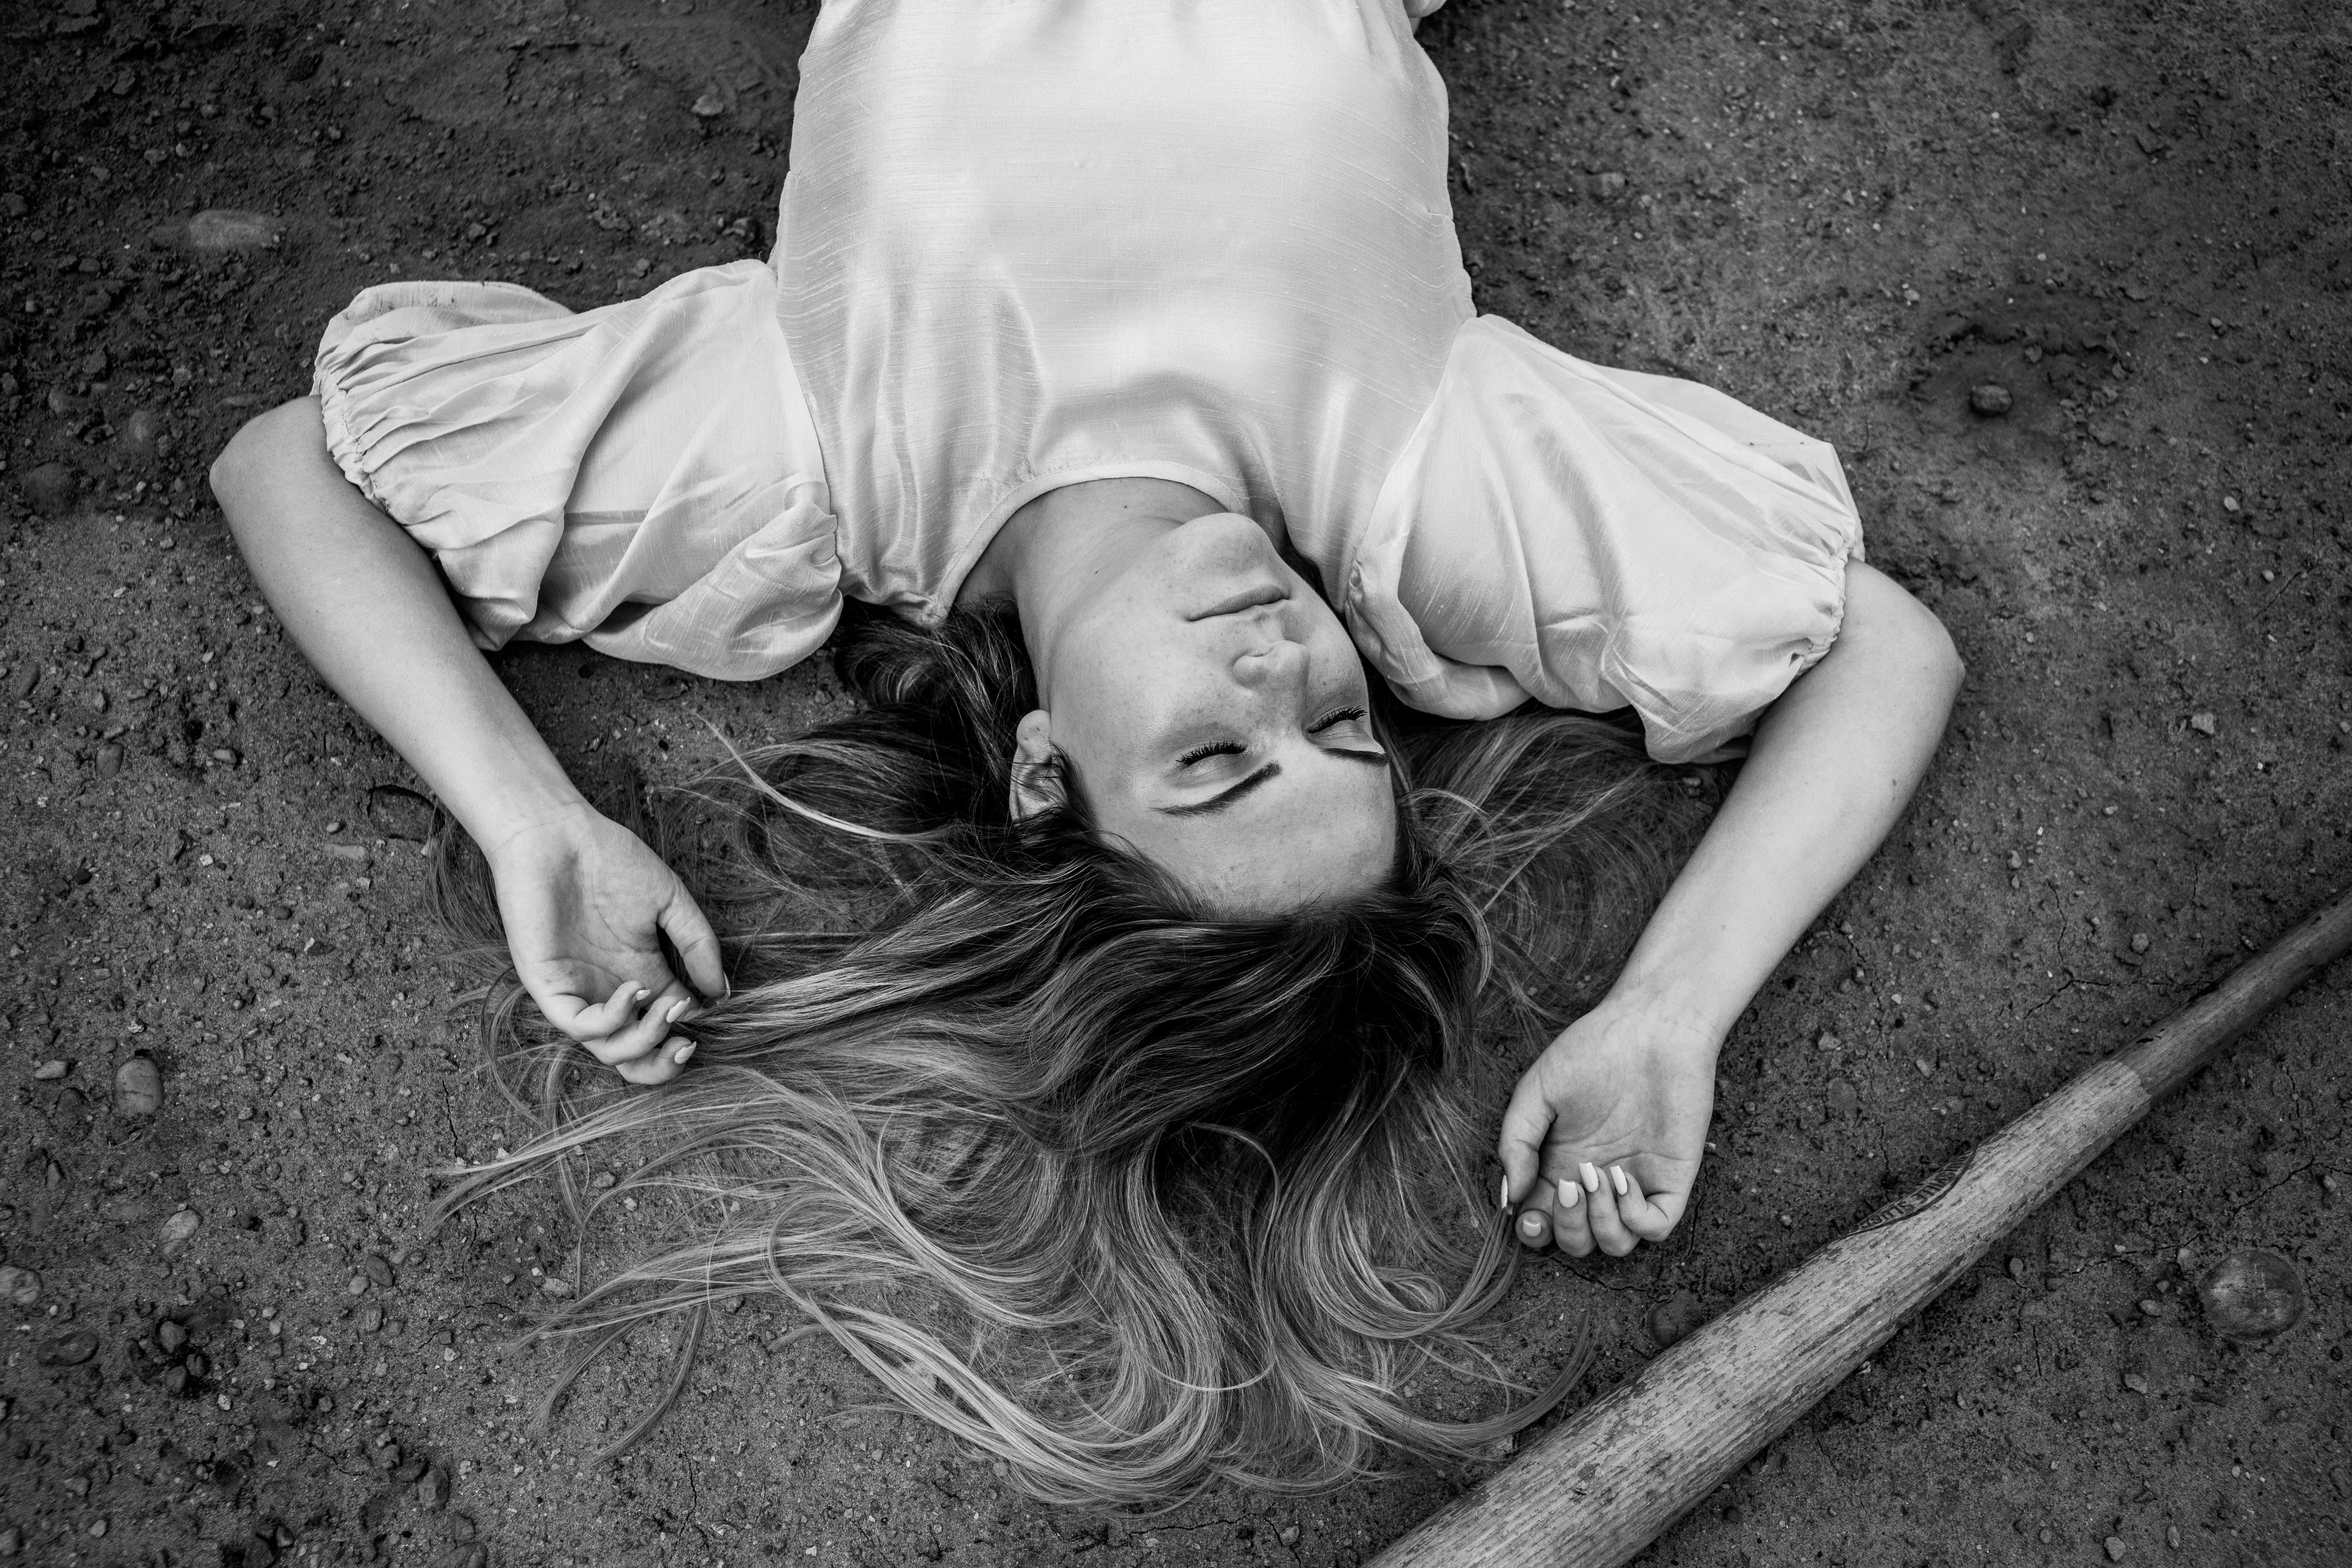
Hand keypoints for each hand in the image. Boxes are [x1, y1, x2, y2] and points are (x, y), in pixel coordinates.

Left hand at [484, 805, 727, 1085]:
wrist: (558, 834)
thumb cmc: (611, 860)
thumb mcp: (670, 901)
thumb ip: (697, 945)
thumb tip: (720, 993)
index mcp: (640, 975)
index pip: (665, 1027)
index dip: (687, 1035)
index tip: (710, 1018)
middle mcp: (609, 992)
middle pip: (633, 1056)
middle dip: (662, 1065)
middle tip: (687, 1045)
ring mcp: (579, 991)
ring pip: (608, 1051)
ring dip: (644, 1040)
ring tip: (666, 1009)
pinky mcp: (549, 985)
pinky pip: (578, 1025)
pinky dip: (612, 1020)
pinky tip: (634, 990)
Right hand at [1498, 996, 1718, 1257]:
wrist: (1651, 1026)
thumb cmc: (1592, 1050)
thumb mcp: (1536, 1091)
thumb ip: (1515, 1143)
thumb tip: (1509, 1197)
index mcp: (1559, 1166)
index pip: (1544, 1222)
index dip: (1533, 1232)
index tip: (1529, 1215)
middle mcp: (1596, 1183)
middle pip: (1576, 1243)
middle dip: (1567, 1227)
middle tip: (1568, 1185)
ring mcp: (1636, 1185)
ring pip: (1616, 1244)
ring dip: (1599, 1222)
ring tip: (1596, 1175)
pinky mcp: (1672, 1180)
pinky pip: (1655, 1228)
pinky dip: (1634, 1216)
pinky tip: (1623, 1177)